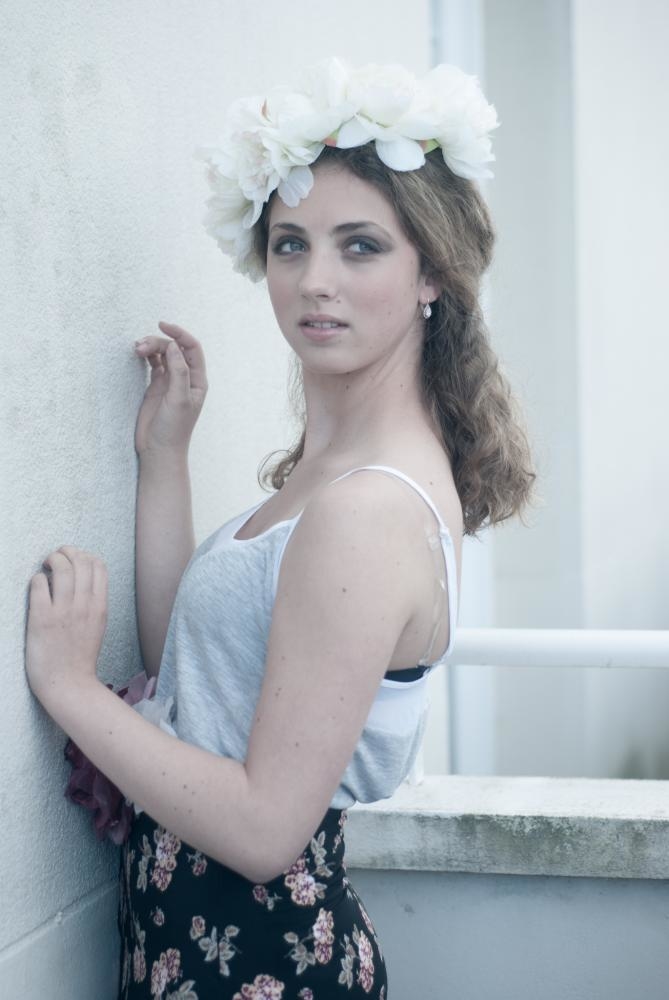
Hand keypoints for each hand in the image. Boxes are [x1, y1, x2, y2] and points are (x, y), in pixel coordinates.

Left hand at [26, 546, 107, 708]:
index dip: (85, 555)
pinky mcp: (41, 619)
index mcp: (100, 607)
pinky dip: (37, 578)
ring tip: (46, 565)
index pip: (98, 566)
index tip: (74, 558)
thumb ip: (94, 602)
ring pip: (61, 569)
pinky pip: (39, 585)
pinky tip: (37, 585)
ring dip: (52, 560)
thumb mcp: (98, 625)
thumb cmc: (80, 656)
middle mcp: (84, 606)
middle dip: (67, 552)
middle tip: (56, 557)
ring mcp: (63, 612)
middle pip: (80, 562)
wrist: (68, 684)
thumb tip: (84, 579)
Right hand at [134, 321, 207, 456]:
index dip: (179, 334)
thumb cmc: (173, 429)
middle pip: (174, 349)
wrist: (159, 450)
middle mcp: (186, 379)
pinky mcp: (156, 387)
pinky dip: (146, 356)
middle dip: (159, 342)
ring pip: (163, 354)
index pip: (192, 348)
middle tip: (140, 347)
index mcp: (197, 381)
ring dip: (151, 347)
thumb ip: (178, 372)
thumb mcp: (179, 399)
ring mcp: (170, 382)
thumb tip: (174, 346)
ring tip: (136, 349)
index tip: (162, 325)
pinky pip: (153, 364)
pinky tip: (138, 354)